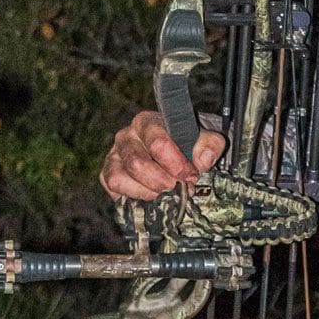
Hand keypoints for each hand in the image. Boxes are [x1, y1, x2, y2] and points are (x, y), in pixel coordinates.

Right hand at [100, 110, 224, 200]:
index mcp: (148, 122)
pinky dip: (132, 196)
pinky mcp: (108, 174)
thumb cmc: (190, 143)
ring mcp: (114, 155)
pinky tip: (150, 195)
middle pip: (137, 164)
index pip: (158, 144)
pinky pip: (112, 188)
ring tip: (166, 194)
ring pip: (120, 178)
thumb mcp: (207, 139)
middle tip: (179, 189)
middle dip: (162, 182)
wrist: (179, 151)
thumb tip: (202, 161)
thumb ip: (210, 145)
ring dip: (147, 192)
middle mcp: (126, 136)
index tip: (190, 176)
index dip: (176, 165)